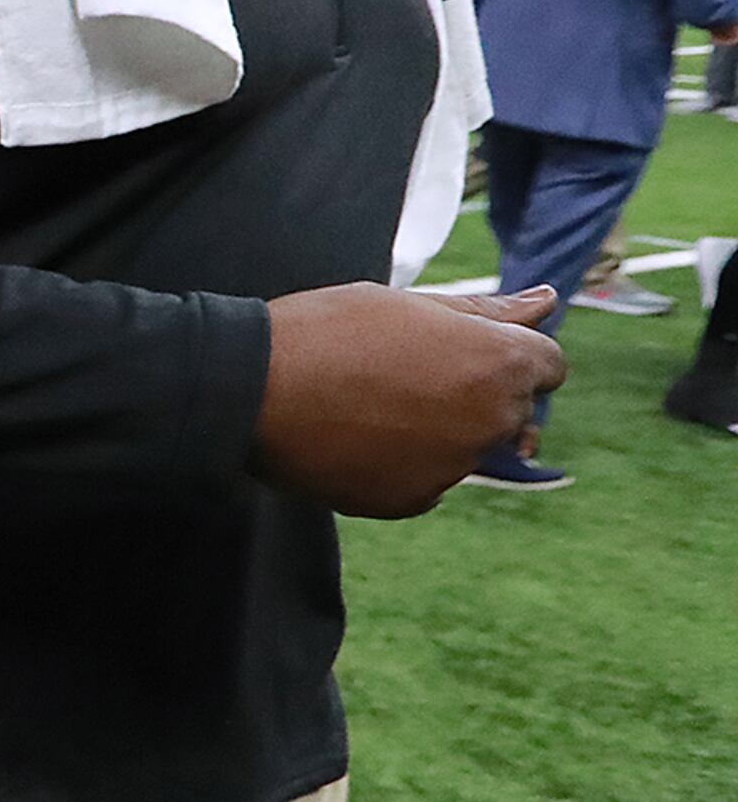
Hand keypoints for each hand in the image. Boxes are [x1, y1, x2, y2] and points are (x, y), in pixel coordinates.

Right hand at [253, 282, 564, 516]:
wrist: (253, 389)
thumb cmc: (330, 330)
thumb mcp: (410, 304)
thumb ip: (486, 310)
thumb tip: (549, 300)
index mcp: (501, 363)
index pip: (548, 365)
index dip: (506, 353)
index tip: (461, 350)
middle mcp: (492, 420)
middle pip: (512, 410)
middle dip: (476, 393)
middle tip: (406, 375)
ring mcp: (456, 467)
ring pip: (467, 447)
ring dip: (437, 430)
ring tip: (370, 404)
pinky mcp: (415, 500)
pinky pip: (429, 480)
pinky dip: (403, 463)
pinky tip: (356, 437)